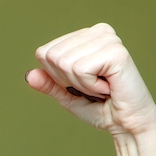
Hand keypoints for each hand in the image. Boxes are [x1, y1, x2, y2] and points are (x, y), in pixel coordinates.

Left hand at [26, 24, 155, 136]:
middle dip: (68, 81)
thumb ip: (49, 83)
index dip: (57, 77)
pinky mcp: (116, 52)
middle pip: (52, 56)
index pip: (44, 52)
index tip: (82, 84)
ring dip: (81, 85)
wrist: (126, 124)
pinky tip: (108, 88)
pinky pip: (80, 69)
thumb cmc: (101, 108)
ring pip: (65, 63)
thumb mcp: (67, 95)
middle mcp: (98, 32)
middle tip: (93, 88)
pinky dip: (90, 86)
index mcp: (86, 36)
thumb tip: (30, 75)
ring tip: (102, 88)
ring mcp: (108, 39)